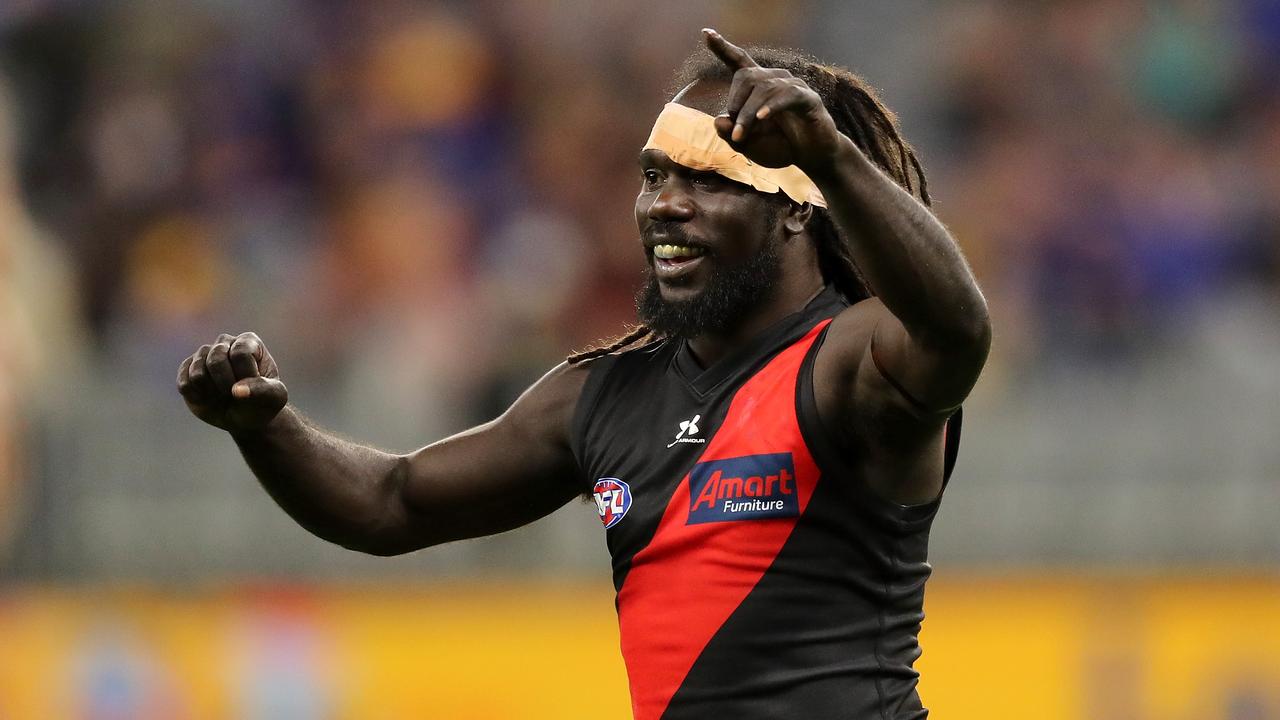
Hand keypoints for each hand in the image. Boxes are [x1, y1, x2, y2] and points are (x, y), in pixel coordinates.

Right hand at [177, 331, 288, 432]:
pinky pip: (185, 384)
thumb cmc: (264, 402)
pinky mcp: (186, 370)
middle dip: (226, 384)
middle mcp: (224, 342)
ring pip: (197, 372)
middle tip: (235, 393)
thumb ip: (262, 390)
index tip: (255, 387)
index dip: (246, 376)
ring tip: (223, 395)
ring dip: (212, 392)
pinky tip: (208, 398)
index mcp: (248, 341)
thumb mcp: (274, 397)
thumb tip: (236, 390)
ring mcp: (203, 355)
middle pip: (216, 360)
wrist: (246, 417)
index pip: (240, 354)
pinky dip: (198, 397)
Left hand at [703, 28, 843, 174]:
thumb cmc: (779, 147)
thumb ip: (730, 134)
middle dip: (735, 104)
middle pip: (747, 76)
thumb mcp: (748, 145)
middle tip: (735, 133)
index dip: (723, 47)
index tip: (706, 33)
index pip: (739, 61)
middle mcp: (776, 80)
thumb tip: (718, 120)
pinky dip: (772, 106)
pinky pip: (788, 95)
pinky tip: (761, 118)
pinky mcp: (809, 99)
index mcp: (759, 86)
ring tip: (741, 136)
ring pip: (764, 88)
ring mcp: (794, 87)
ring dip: (748, 114)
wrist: (811, 159)